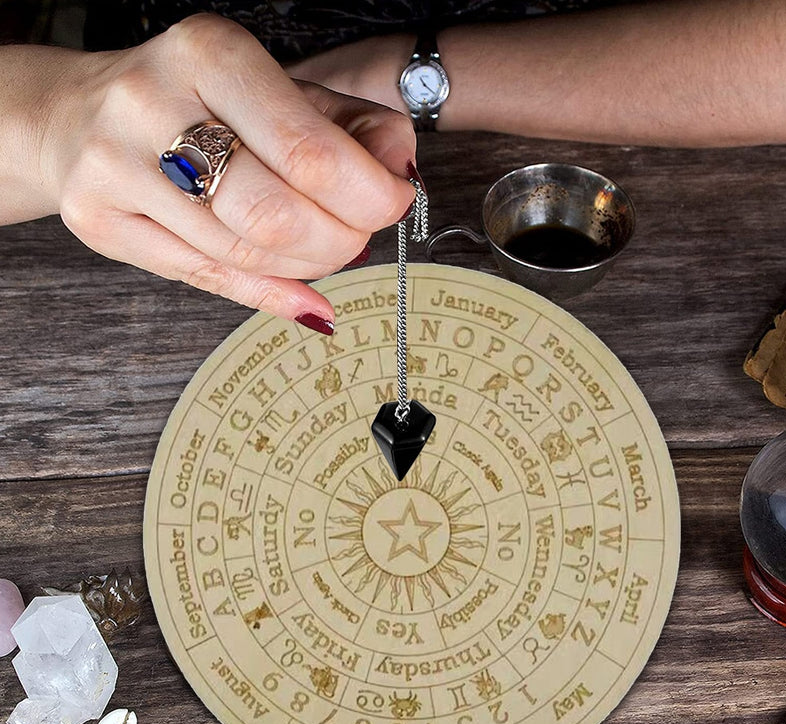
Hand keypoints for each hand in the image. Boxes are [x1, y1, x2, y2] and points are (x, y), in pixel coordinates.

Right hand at [31, 15, 416, 328]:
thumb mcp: (281, 92)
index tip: (391, 203)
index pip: (311, 151)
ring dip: (306, 266)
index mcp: (211, 55)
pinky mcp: (101, 221)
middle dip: (340, 241)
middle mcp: (153, 104)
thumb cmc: (197, 104)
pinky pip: (207, 278)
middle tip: (357, 237)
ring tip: (320, 250)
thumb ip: (355, 128)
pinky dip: (271, 294)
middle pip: (277, 214)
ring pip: (244, 254)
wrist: (76, 115)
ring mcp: (116, 168)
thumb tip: (400, 174)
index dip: (368, 196)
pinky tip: (304, 298)